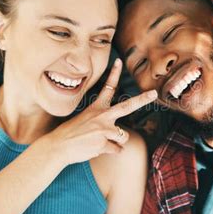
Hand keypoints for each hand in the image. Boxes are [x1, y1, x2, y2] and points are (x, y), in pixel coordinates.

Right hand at [42, 59, 156, 165]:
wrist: (58, 147)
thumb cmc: (71, 134)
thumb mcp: (84, 119)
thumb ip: (101, 121)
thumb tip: (116, 133)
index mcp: (97, 108)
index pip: (108, 88)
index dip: (114, 73)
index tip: (119, 61)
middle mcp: (102, 117)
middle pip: (128, 106)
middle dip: (143, 99)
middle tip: (154, 93)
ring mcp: (104, 130)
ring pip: (124, 136)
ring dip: (117, 142)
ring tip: (102, 142)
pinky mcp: (104, 143)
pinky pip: (118, 150)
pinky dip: (110, 152)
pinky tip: (97, 149)